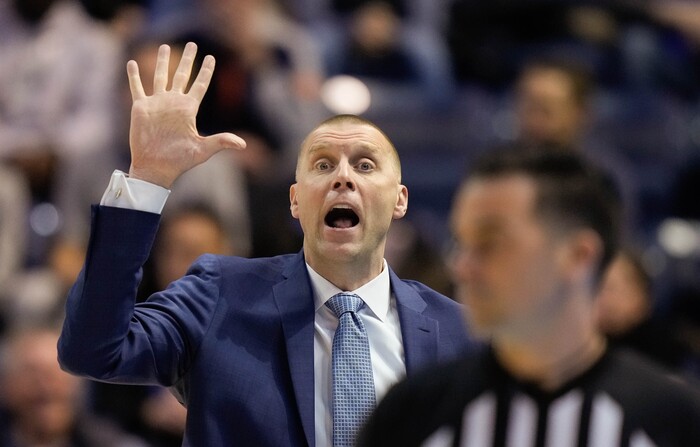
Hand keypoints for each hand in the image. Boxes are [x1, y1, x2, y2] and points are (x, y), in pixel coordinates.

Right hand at [126, 42, 245, 187]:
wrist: (155, 167)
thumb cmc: (179, 161)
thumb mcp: (203, 150)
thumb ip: (221, 142)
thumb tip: (243, 145)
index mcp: (189, 109)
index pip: (200, 85)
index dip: (206, 72)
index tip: (211, 58)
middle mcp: (174, 103)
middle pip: (182, 75)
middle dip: (187, 60)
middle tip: (192, 44)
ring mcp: (157, 104)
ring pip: (160, 76)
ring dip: (162, 62)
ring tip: (165, 46)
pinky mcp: (141, 108)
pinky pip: (137, 87)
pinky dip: (134, 76)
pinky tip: (132, 63)